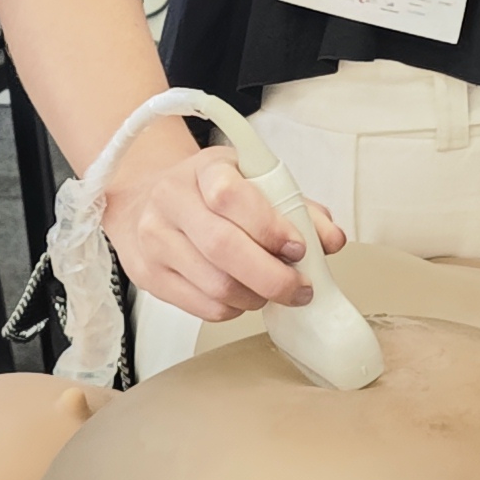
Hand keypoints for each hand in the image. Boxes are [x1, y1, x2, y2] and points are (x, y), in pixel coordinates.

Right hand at [104, 136, 349, 324]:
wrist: (148, 203)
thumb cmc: (211, 193)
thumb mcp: (254, 183)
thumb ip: (297, 207)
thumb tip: (332, 240)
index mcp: (204, 169)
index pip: (230, 196)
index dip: (270, 226)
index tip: (298, 247)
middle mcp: (171, 200)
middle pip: (223, 247)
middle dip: (272, 276)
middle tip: (300, 288)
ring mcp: (155, 240)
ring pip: (215, 285)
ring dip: (256, 297)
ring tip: (270, 290)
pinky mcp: (149, 276)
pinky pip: (203, 308)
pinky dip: (234, 310)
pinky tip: (242, 296)